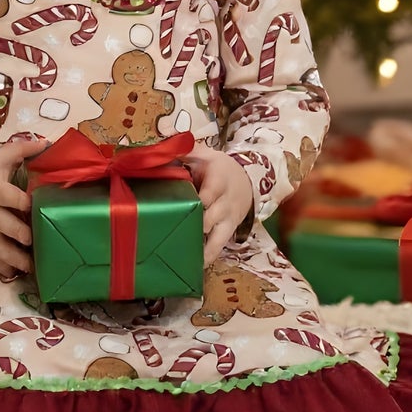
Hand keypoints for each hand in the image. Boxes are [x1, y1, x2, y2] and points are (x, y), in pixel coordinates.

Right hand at [0, 137, 46, 280]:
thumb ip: (21, 150)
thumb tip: (48, 142)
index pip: (12, 197)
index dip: (26, 203)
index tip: (38, 206)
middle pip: (8, 226)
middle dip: (23, 235)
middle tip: (36, 238)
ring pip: (0, 248)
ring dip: (17, 258)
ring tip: (32, 265)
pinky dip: (3, 267)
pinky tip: (16, 273)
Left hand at [185, 142, 253, 262]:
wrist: (247, 180)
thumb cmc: (218, 167)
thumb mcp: (205, 154)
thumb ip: (185, 150)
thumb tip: (163, 144)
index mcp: (219, 180)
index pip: (209, 193)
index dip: (197, 202)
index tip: (180, 207)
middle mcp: (225, 202)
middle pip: (211, 217)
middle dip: (196, 226)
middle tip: (174, 236)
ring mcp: (228, 219)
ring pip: (218, 237)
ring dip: (203, 248)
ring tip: (185, 259)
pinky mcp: (229, 230)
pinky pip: (220, 247)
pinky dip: (209, 256)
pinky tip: (195, 267)